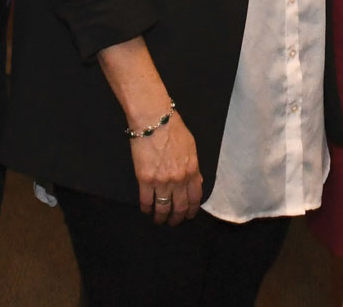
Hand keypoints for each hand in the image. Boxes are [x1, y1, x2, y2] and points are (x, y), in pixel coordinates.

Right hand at [129, 111, 203, 225]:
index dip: (192, 210)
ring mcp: (162, 181)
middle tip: (173, 222)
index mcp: (192, 170)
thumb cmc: (172, 128)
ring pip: (163, 208)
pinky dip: (147, 209)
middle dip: (177, 218)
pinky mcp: (145, 179)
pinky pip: (146, 201)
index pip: (195, 198)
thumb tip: (196, 181)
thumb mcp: (191, 147)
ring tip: (159, 220)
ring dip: (161, 217)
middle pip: (180, 207)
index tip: (188, 215)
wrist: (154, 120)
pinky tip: (146, 211)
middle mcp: (179, 179)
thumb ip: (194, 167)